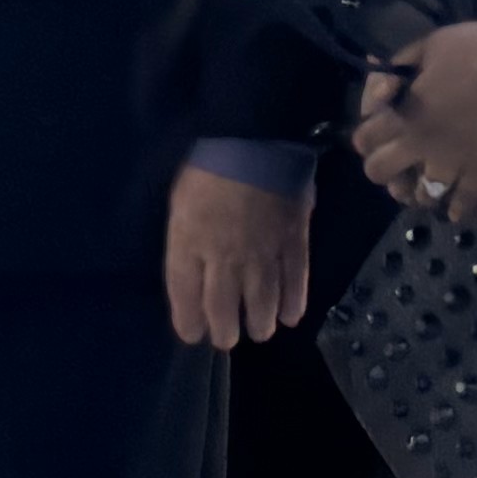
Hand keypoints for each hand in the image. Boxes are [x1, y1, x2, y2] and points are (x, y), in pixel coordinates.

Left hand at [165, 164, 312, 350]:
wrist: (255, 139)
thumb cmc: (208, 163)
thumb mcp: (180, 200)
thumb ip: (185, 237)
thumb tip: (192, 264)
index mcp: (189, 242)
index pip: (185, 295)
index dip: (188, 321)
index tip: (193, 334)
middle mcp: (224, 258)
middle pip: (223, 309)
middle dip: (224, 330)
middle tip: (227, 338)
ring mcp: (262, 254)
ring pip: (262, 304)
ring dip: (260, 324)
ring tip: (259, 331)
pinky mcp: (294, 244)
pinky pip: (295, 284)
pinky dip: (294, 304)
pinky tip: (290, 316)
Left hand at [346, 0, 476, 230]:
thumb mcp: (428, 44)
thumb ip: (399, 65)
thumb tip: (382, 81)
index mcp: (405, 113)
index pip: (364, 140)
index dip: (367, 137)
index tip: (378, 135)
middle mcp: (422, 143)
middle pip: (379, 173)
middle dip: (384, 169)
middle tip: (399, 163)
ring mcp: (454, 161)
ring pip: (422, 196)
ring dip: (422, 191)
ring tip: (431, 183)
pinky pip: (464, 203)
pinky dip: (458, 209)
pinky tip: (457, 208)